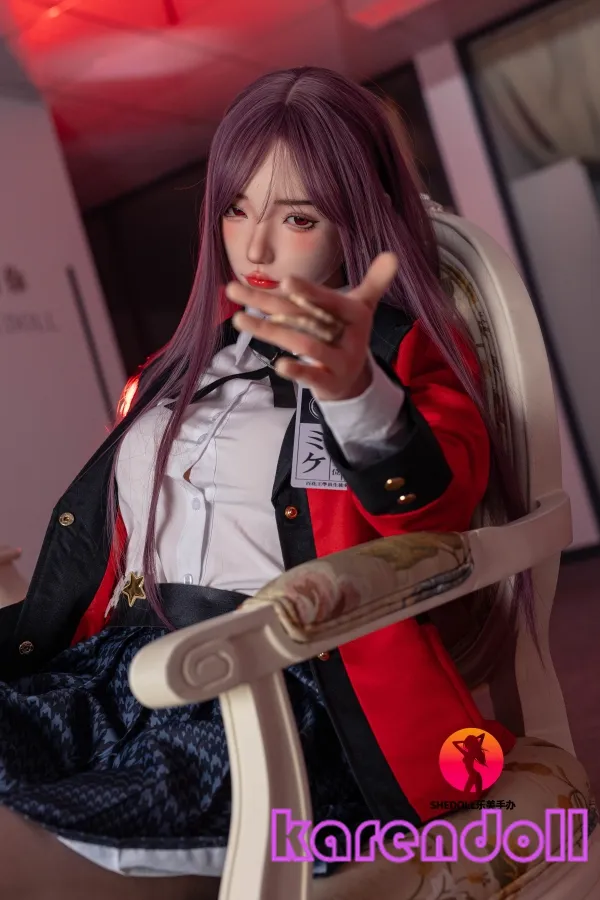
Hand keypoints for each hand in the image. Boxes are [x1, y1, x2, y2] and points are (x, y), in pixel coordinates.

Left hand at [224, 253, 398, 401]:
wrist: (354, 379)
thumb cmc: (348, 335)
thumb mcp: (361, 309)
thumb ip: (374, 282)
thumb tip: (393, 255)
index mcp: (354, 314)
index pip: (327, 300)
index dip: (308, 291)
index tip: (286, 280)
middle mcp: (348, 336)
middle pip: (304, 317)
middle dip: (270, 304)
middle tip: (236, 290)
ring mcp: (340, 361)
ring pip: (305, 344)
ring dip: (270, 332)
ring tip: (239, 320)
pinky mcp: (329, 382)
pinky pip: (312, 376)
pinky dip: (297, 370)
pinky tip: (278, 365)